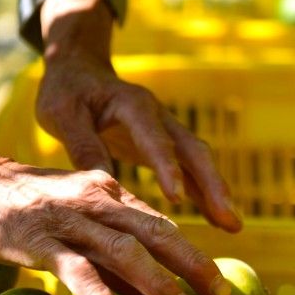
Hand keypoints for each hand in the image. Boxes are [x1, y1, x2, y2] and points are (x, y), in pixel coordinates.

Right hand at [0, 151, 233, 294]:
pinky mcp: (38, 239)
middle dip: (193, 267)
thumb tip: (144, 292)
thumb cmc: (20, 206)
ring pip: (125, 251)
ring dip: (158, 285)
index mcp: (108, 192)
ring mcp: (68, 218)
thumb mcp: (73, 219)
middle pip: (156, 233)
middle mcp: (96, 200)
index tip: (219, 288)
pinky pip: (76, 270)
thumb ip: (107, 251)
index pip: (161, 225)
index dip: (193, 257)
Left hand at [36, 0, 241, 232]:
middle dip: (212, 184)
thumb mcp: (61, 113)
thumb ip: (82, 145)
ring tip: (233, 225)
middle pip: (193, 150)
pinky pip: (189, 169)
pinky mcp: (163, 144)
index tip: (175, 199)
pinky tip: (217, 218)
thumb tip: (102, 184)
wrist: (78, 68)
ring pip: (198, 161)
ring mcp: (165, 130)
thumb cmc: (67, 91)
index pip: (154, 138)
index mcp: (133, 105)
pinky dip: (203, 192)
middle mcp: (158, 116)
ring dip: (216, 191)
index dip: (166, 167)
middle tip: (229, 218)